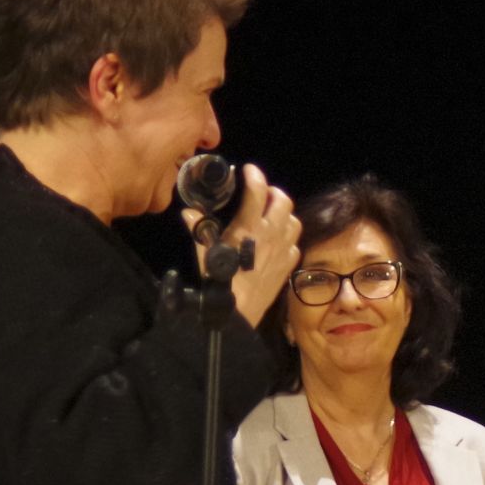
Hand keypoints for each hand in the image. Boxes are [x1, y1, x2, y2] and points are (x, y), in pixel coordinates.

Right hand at [213, 164, 302, 326]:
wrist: (238, 313)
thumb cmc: (218, 283)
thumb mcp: (204, 254)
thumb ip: (199, 230)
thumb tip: (189, 213)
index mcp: (249, 228)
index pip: (257, 192)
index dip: (254, 176)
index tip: (249, 170)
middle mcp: (271, 235)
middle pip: (283, 201)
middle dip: (273, 192)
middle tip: (263, 193)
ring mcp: (283, 250)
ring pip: (294, 221)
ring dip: (285, 214)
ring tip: (272, 214)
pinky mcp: (288, 266)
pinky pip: (295, 244)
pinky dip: (288, 238)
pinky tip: (278, 241)